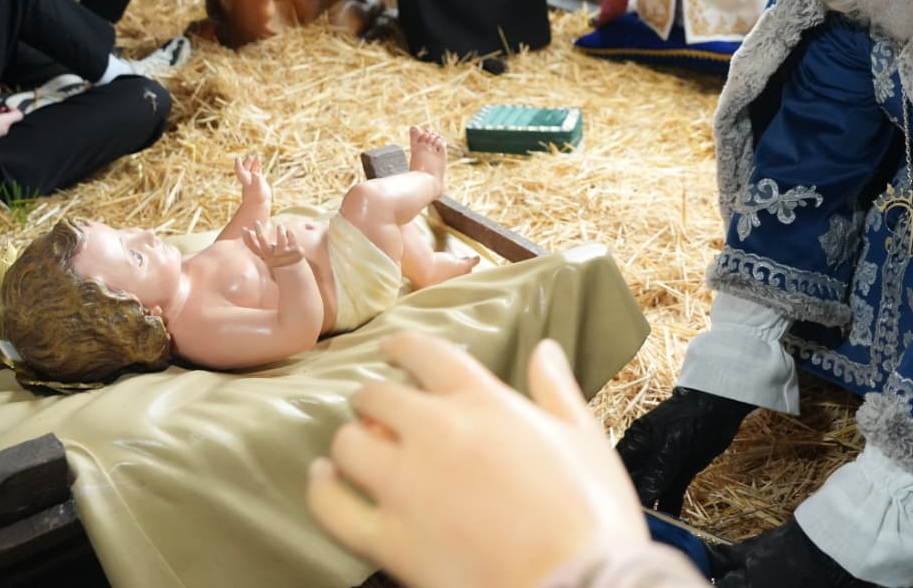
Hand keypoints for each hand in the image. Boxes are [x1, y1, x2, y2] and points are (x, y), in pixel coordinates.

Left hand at [234, 155, 271, 208]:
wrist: (259, 206)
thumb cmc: (257, 198)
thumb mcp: (257, 188)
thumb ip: (257, 180)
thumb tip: (255, 173)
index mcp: (245, 181)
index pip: (240, 171)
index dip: (238, 165)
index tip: (237, 158)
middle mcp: (248, 180)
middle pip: (245, 170)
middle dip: (246, 163)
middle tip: (250, 157)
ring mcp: (253, 181)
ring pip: (252, 170)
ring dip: (253, 164)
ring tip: (257, 157)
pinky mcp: (259, 183)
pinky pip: (257, 172)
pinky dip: (258, 167)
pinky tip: (260, 162)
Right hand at [243, 220, 303, 268]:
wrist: (291, 266)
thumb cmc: (275, 254)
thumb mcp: (265, 249)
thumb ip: (256, 240)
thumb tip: (243, 230)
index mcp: (263, 254)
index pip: (252, 247)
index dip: (247, 239)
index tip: (243, 228)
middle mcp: (272, 255)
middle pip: (264, 245)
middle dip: (259, 233)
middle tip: (256, 222)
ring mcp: (284, 253)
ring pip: (281, 243)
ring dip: (280, 233)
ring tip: (279, 225)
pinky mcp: (294, 251)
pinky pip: (293, 241)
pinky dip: (291, 234)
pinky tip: (289, 230)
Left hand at [308, 334, 647, 587]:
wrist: (575, 587)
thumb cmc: (591, 515)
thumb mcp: (586, 440)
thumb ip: (557, 390)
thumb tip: (543, 348)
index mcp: (485, 402)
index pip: (426, 355)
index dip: (402, 349)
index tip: (392, 353)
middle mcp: (437, 433)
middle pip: (376, 396)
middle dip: (374, 399)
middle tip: (379, 410)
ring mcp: (406, 487)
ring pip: (347, 445)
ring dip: (350, 442)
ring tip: (357, 448)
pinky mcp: (389, 540)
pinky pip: (332, 507)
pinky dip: (321, 490)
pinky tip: (323, 481)